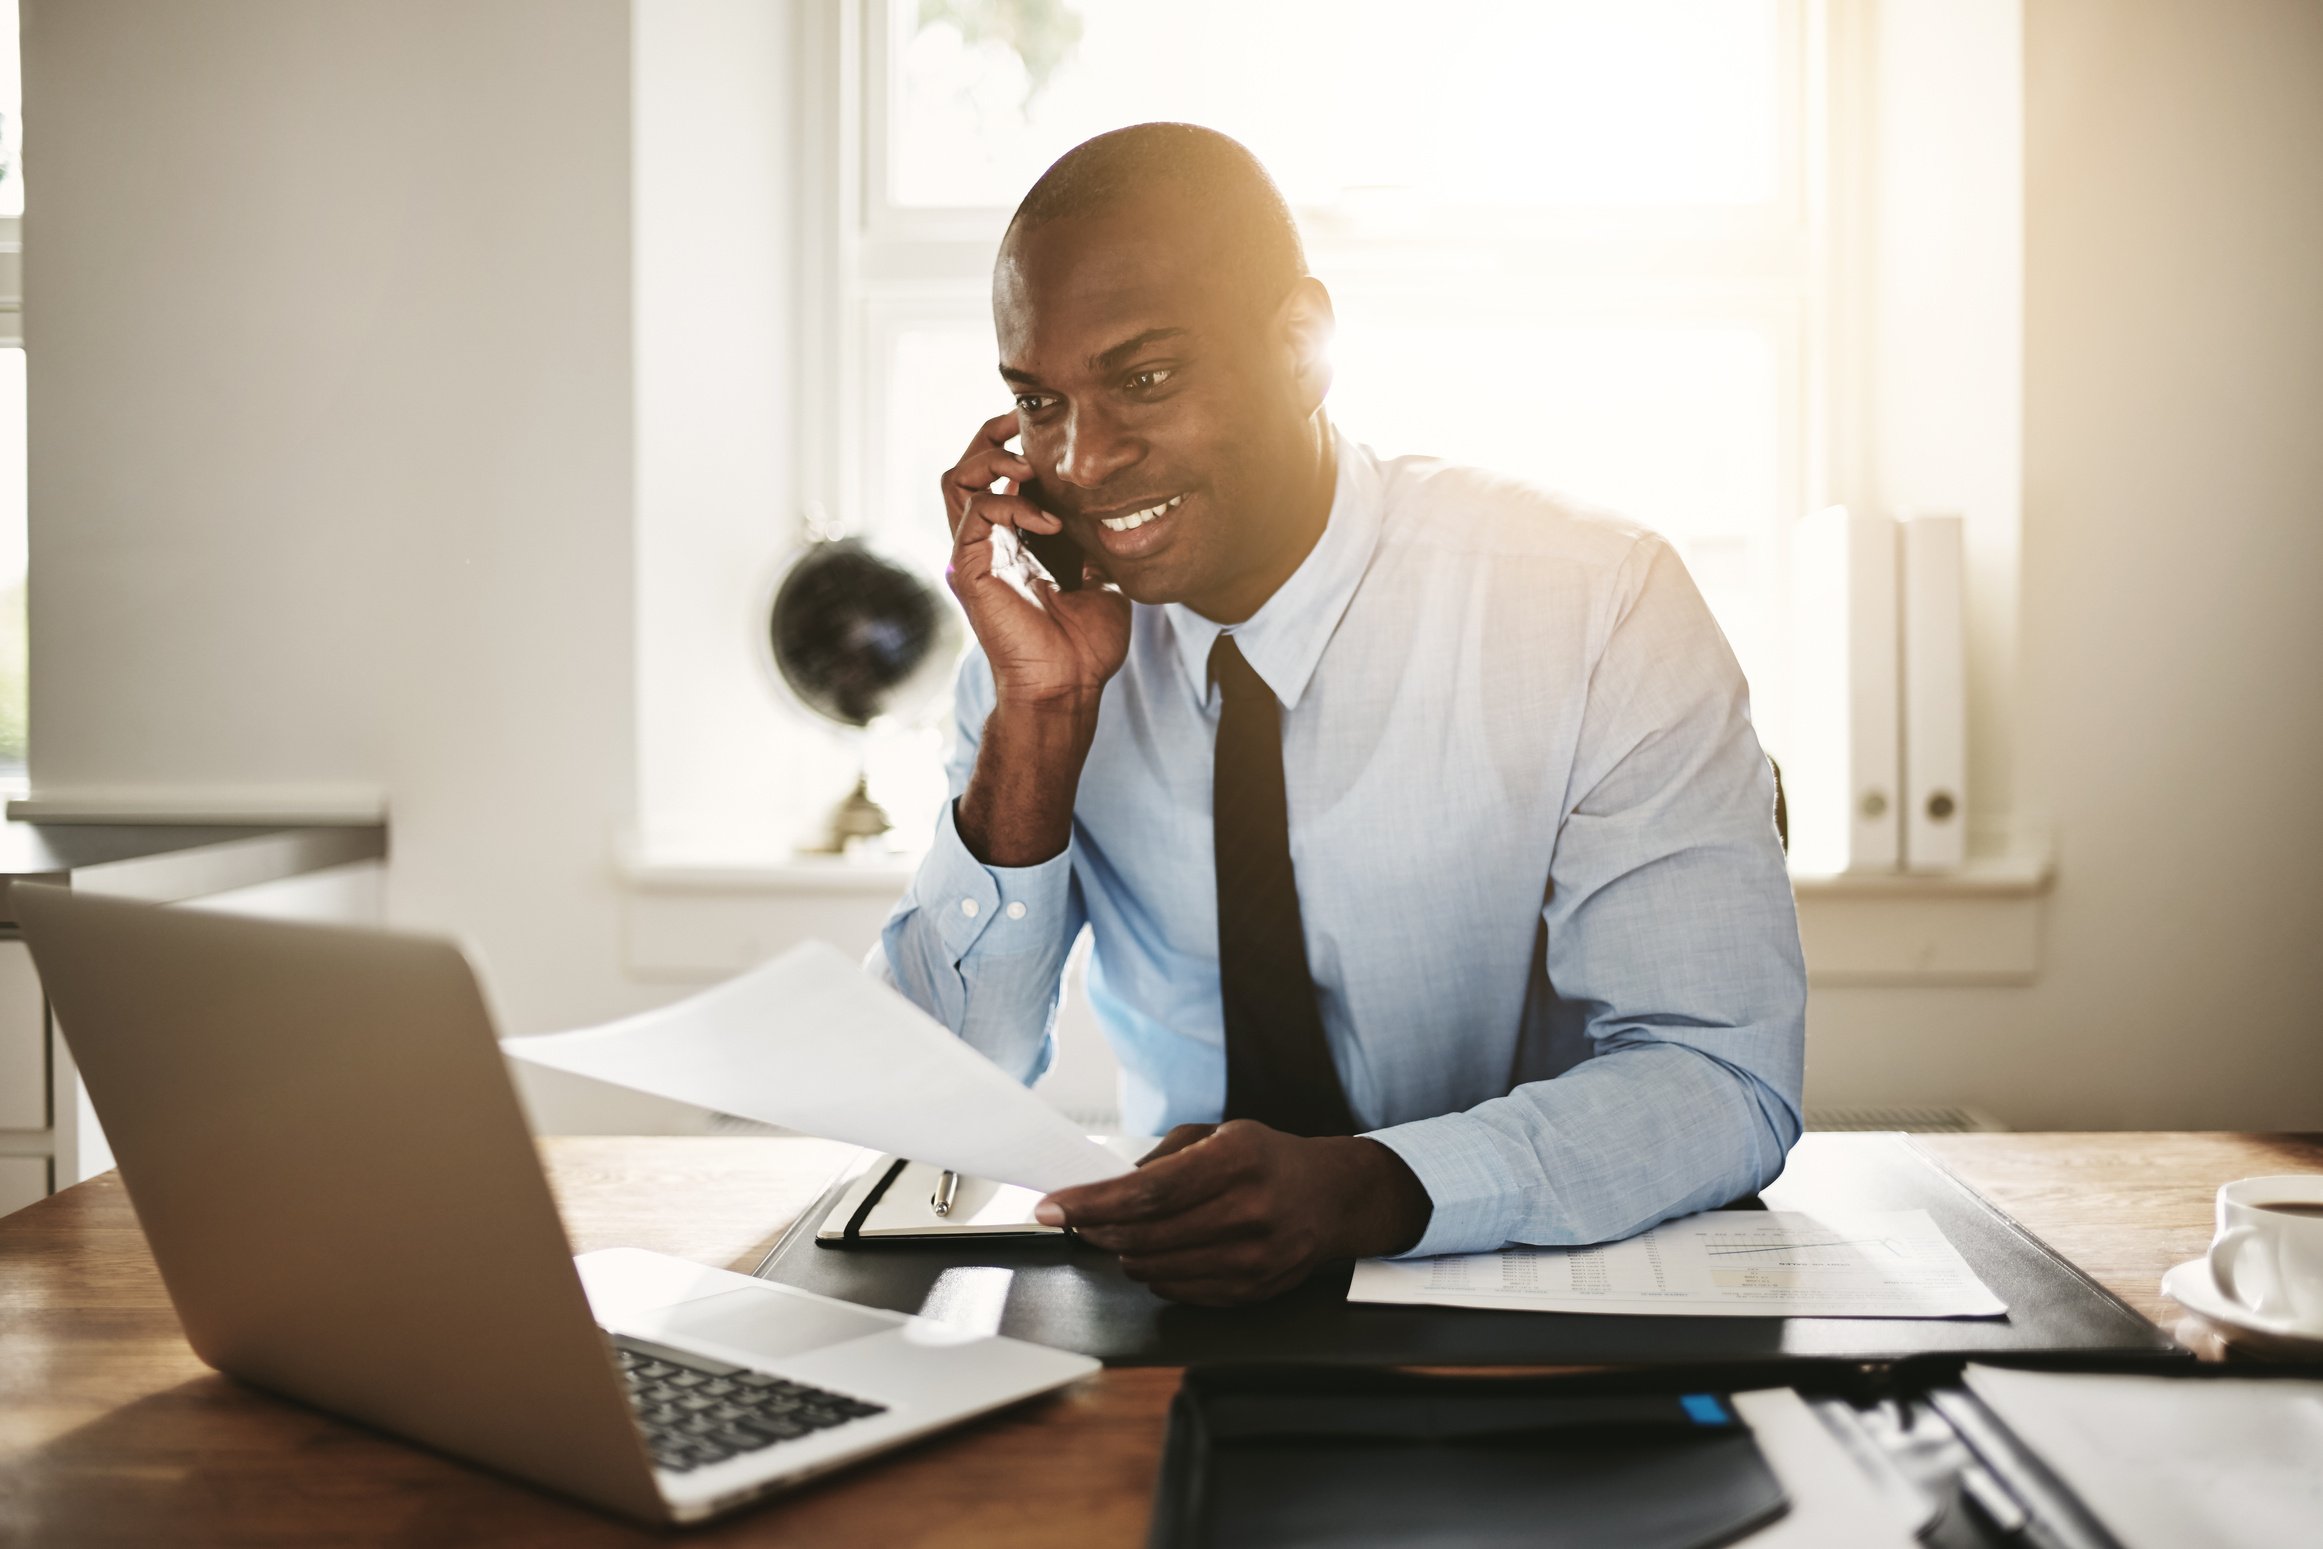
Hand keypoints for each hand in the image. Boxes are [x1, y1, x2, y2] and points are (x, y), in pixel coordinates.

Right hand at [942, 411, 1130, 711]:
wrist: (1068, 686)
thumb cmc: (1084, 645)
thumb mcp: (1101, 579)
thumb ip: (1093, 545)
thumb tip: (1107, 517)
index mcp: (1012, 544)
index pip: (995, 479)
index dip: (1011, 446)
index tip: (1044, 431)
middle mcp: (986, 544)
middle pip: (965, 469)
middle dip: (990, 438)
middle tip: (1022, 426)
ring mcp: (973, 555)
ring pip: (956, 480)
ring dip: (991, 460)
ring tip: (1028, 466)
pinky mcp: (969, 569)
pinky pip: (976, 513)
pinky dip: (1011, 504)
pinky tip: (1049, 522)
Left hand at [1034, 1120, 1433, 1305]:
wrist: (1333, 1199)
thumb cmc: (1269, 1160)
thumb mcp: (1220, 1134)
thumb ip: (1161, 1158)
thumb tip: (1104, 1185)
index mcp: (1236, 1162)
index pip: (1146, 1192)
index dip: (1090, 1204)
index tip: (1050, 1206)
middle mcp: (1248, 1213)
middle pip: (1143, 1236)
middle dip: (1096, 1229)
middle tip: (1076, 1218)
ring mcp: (1252, 1259)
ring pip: (1154, 1268)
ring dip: (1122, 1252)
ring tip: (1120, 1232)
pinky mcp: (1251, 1291)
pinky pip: (1177, 1291)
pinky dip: (1153, 1272)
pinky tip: (1156, 1252)